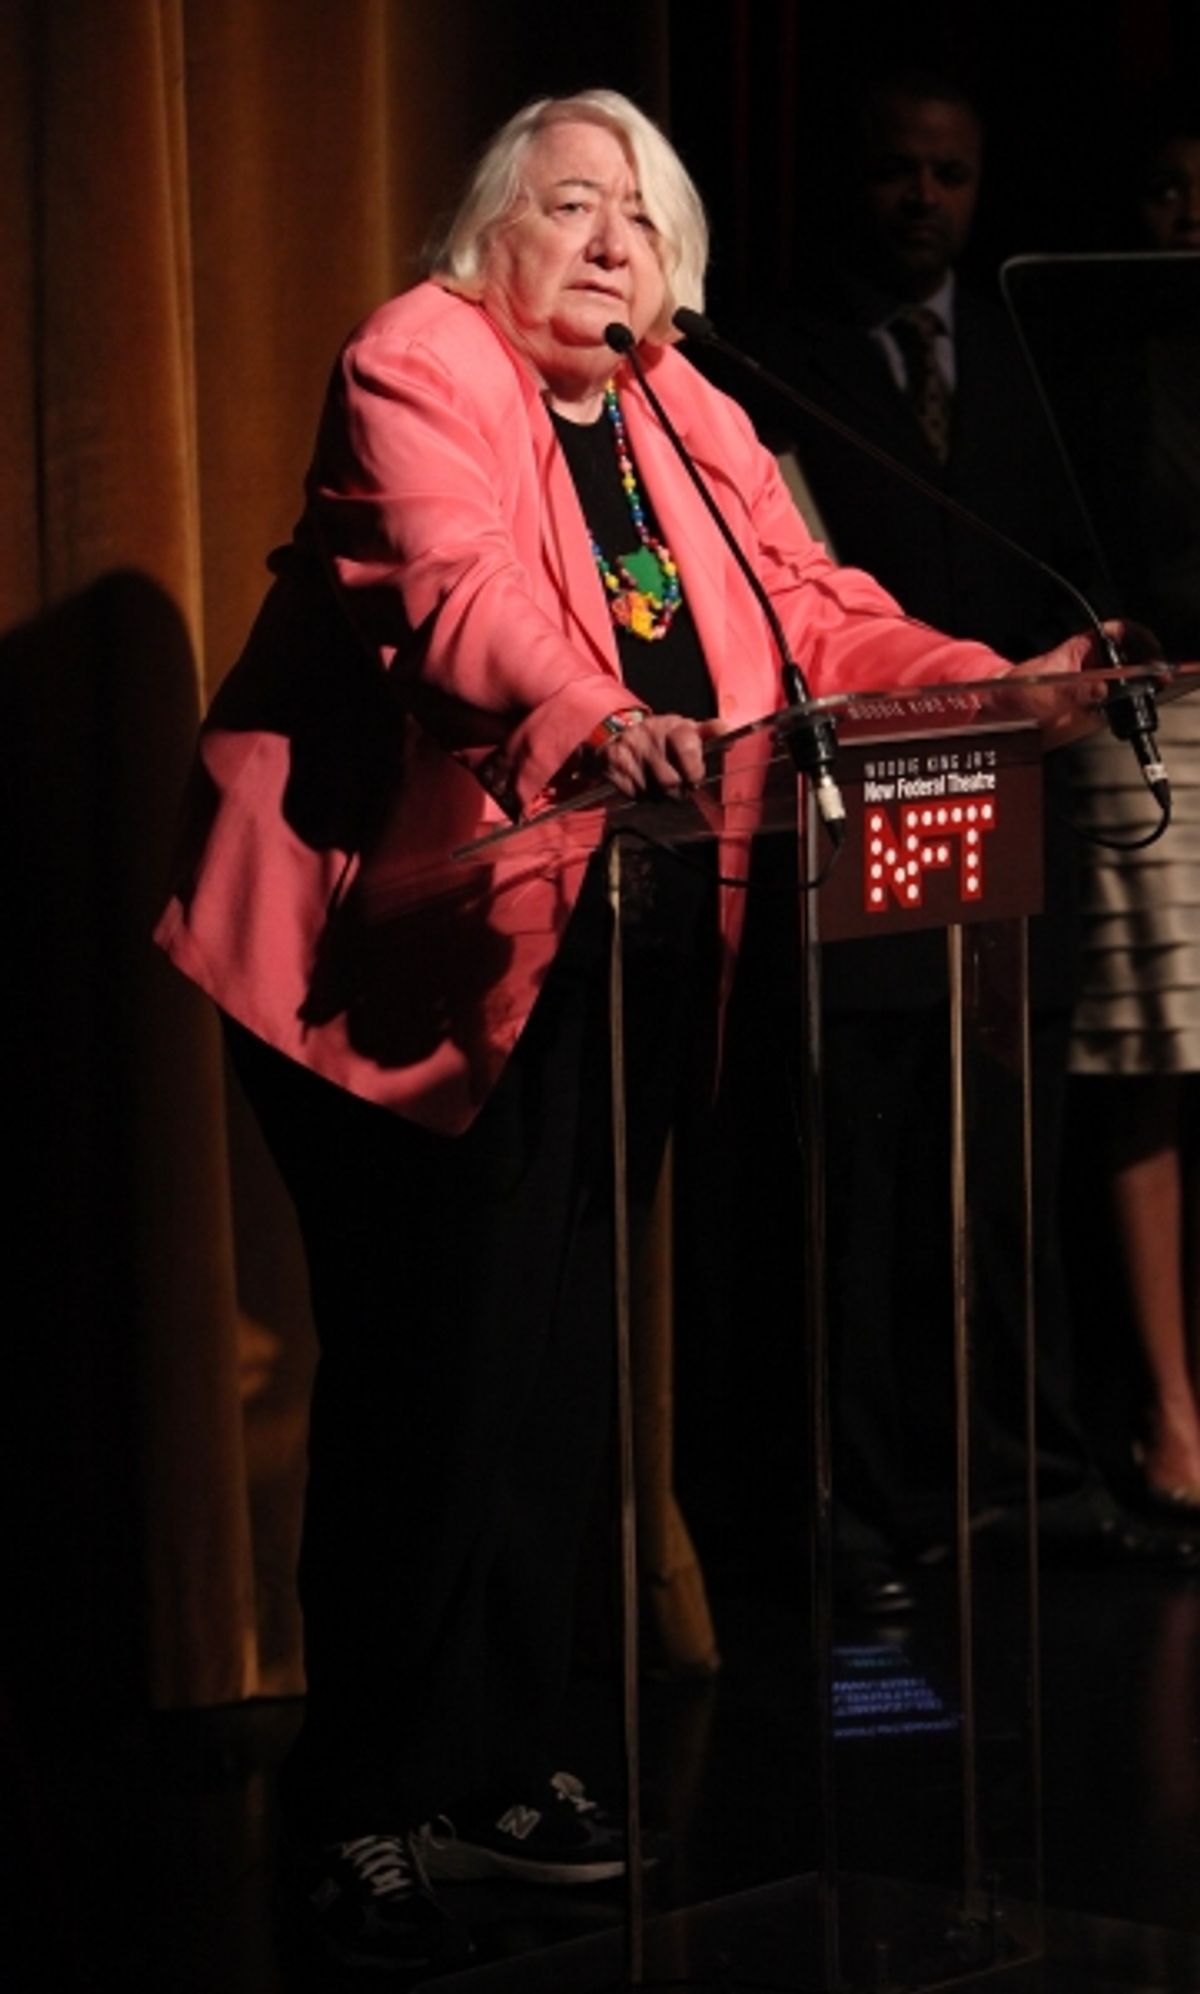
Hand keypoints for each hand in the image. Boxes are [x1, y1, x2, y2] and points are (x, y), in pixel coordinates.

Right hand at [596, 713, 727, 798]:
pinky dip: (641, 795)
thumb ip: (710, 732)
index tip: (695, 779)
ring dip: (659, 795)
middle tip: (680, 788)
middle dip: (678, 791)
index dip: (694, 771)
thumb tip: (729, 738)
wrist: (620, 732)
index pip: (687, 749)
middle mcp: (649, 736)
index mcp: (672, 727)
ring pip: (652, 792)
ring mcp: (629, 750)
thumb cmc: (664, 737)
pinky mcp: (614, 764)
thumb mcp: (687, 729)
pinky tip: (643, 783)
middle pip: (670, 782)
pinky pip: (633, 794)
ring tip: (660, 783)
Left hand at [1005, 621, 1149, 747]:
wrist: (998, 712)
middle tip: (1155, 680)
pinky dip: (1122, 710)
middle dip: (1145, 667)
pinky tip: (1125, 715)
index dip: (1140, 637)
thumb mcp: (1042, 690)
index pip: (1119, 632)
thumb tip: (1102, 690)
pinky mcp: (1089, 708)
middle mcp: (1089, 665)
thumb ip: (1073, 691)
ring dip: (1136, 690)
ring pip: (1124, 682)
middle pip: (1129, 658)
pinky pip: (1113, 705)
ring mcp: (1091, 686)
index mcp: (1080, 649)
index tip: (1152, 651)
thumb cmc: (1014, 691)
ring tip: (1144, 696)